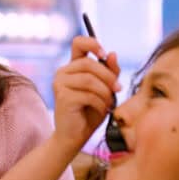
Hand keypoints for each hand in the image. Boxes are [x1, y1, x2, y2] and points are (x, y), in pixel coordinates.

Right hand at [51, 36, 119, 150]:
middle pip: (89, 63)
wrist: (75, 137)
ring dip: (105, 92)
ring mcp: (60, 84)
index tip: (103, 54)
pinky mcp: (63, 97)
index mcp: (73, 67)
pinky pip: (88, 94)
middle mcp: (63, 72)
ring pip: (90, 79)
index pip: (79, 43)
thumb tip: (112, 54)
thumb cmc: (89, 113)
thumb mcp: (105, 90)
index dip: (92, 43)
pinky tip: (101, 110)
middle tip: (118, 89)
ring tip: (108, 103)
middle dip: (108, 76)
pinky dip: (100, 103)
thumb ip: (109, 72)